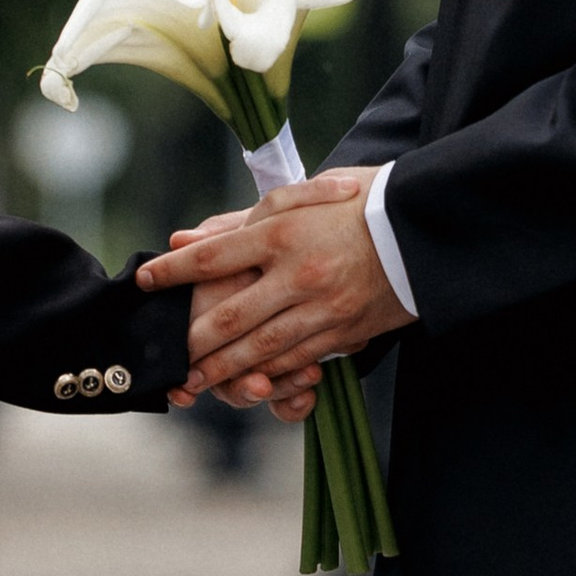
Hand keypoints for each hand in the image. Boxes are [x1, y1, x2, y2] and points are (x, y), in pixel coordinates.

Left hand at [141, 170, 406, 410]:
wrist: (430, 225)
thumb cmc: (362, 201)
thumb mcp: (303, 194)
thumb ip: (244, 219)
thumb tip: (186, 239)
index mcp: (285, 231)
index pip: (214, 256)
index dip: (173, 272)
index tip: (144, 281)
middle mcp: (299, 273)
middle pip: (229, 317)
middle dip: (192, 342)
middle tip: (167, 356)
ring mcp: (323, 308)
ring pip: (261, 349)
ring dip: (223, 368)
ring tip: (195, 380)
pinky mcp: (346, 332)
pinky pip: (298, 360)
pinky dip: (269, 373)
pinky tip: (248, 380)